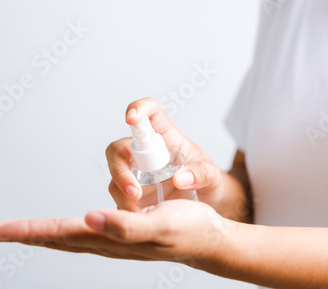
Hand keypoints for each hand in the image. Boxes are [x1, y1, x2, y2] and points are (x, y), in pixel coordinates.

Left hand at [0, 200, 233, 265]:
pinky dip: (64, 231)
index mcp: (110, 238)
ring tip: (19, 231)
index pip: (58, 234)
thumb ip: (124, 226)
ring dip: (39, 234)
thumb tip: (88, 219)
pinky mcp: (122, 235)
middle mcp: (106, 242)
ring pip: (67, 237)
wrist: (208, 240)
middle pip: (54, 239)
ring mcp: (113, 241)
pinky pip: (83, 233)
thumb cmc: (188, 230)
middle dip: (22, 235)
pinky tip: (66, 228)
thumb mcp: (160, 225)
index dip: (24, 232)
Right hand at [106, 97, 225, 211]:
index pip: (150, 113)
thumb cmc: (208, 181)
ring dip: (121, 191)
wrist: (208, 205)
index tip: (131, 118)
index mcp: (167, 136)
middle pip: (119, 147)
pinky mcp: (133, 192)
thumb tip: (180, 178)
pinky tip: (139, 217)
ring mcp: (137, 172)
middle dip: (120, 168)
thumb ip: (201, 174)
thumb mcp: (212, 176)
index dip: (138, 109)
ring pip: (115, 173)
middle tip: (134, 192)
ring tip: (140, 209)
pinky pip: (118, 196)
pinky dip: (124, 207)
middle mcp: (147, 151)